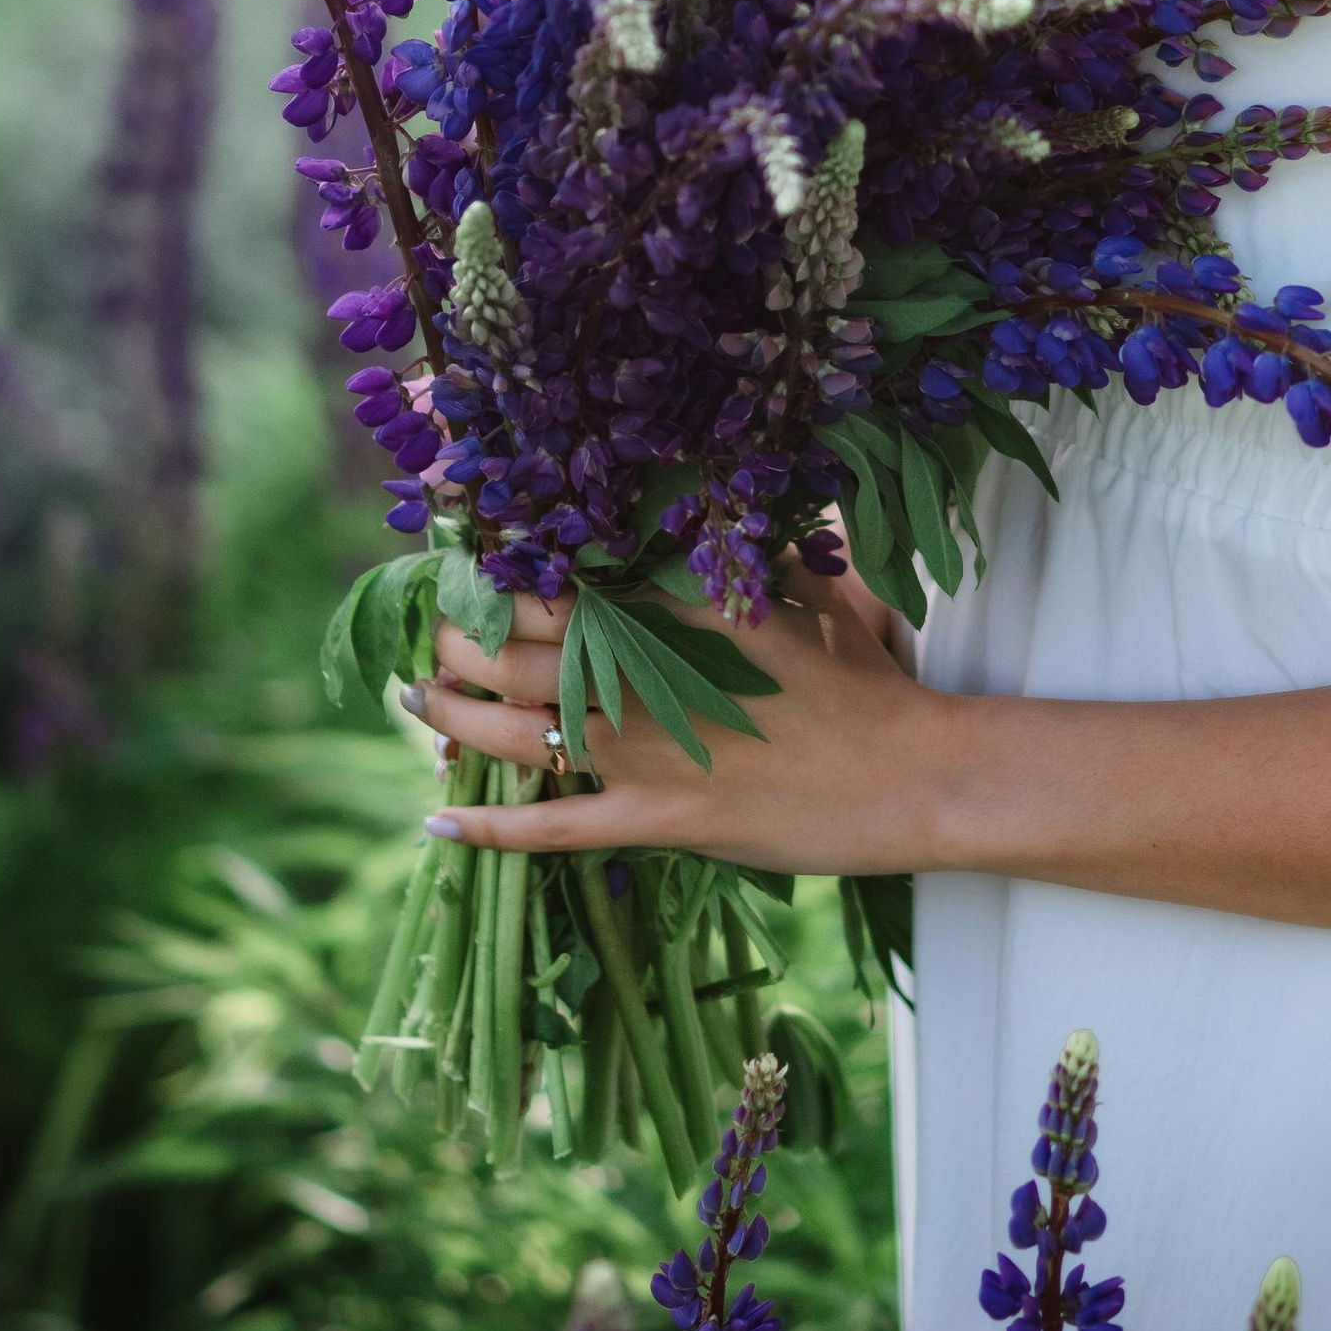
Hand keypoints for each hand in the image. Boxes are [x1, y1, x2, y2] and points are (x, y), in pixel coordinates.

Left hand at [408, 561, 936, 867]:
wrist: (910, 776)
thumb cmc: (867, 681)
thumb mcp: (807, 592)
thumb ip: (749, 552)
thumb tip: (716, 499)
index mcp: (677, 611)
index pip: (561, 581)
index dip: (501, 572)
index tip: (472, 562)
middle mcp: (645, 675)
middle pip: (519, 650)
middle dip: (460, 636)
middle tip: (436, 626)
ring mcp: (646, 752)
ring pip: (515, 733)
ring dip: (454, 714)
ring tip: (420, 696)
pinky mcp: (658, 819)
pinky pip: (553, 829)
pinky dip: (490, 832)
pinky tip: (438, 826)